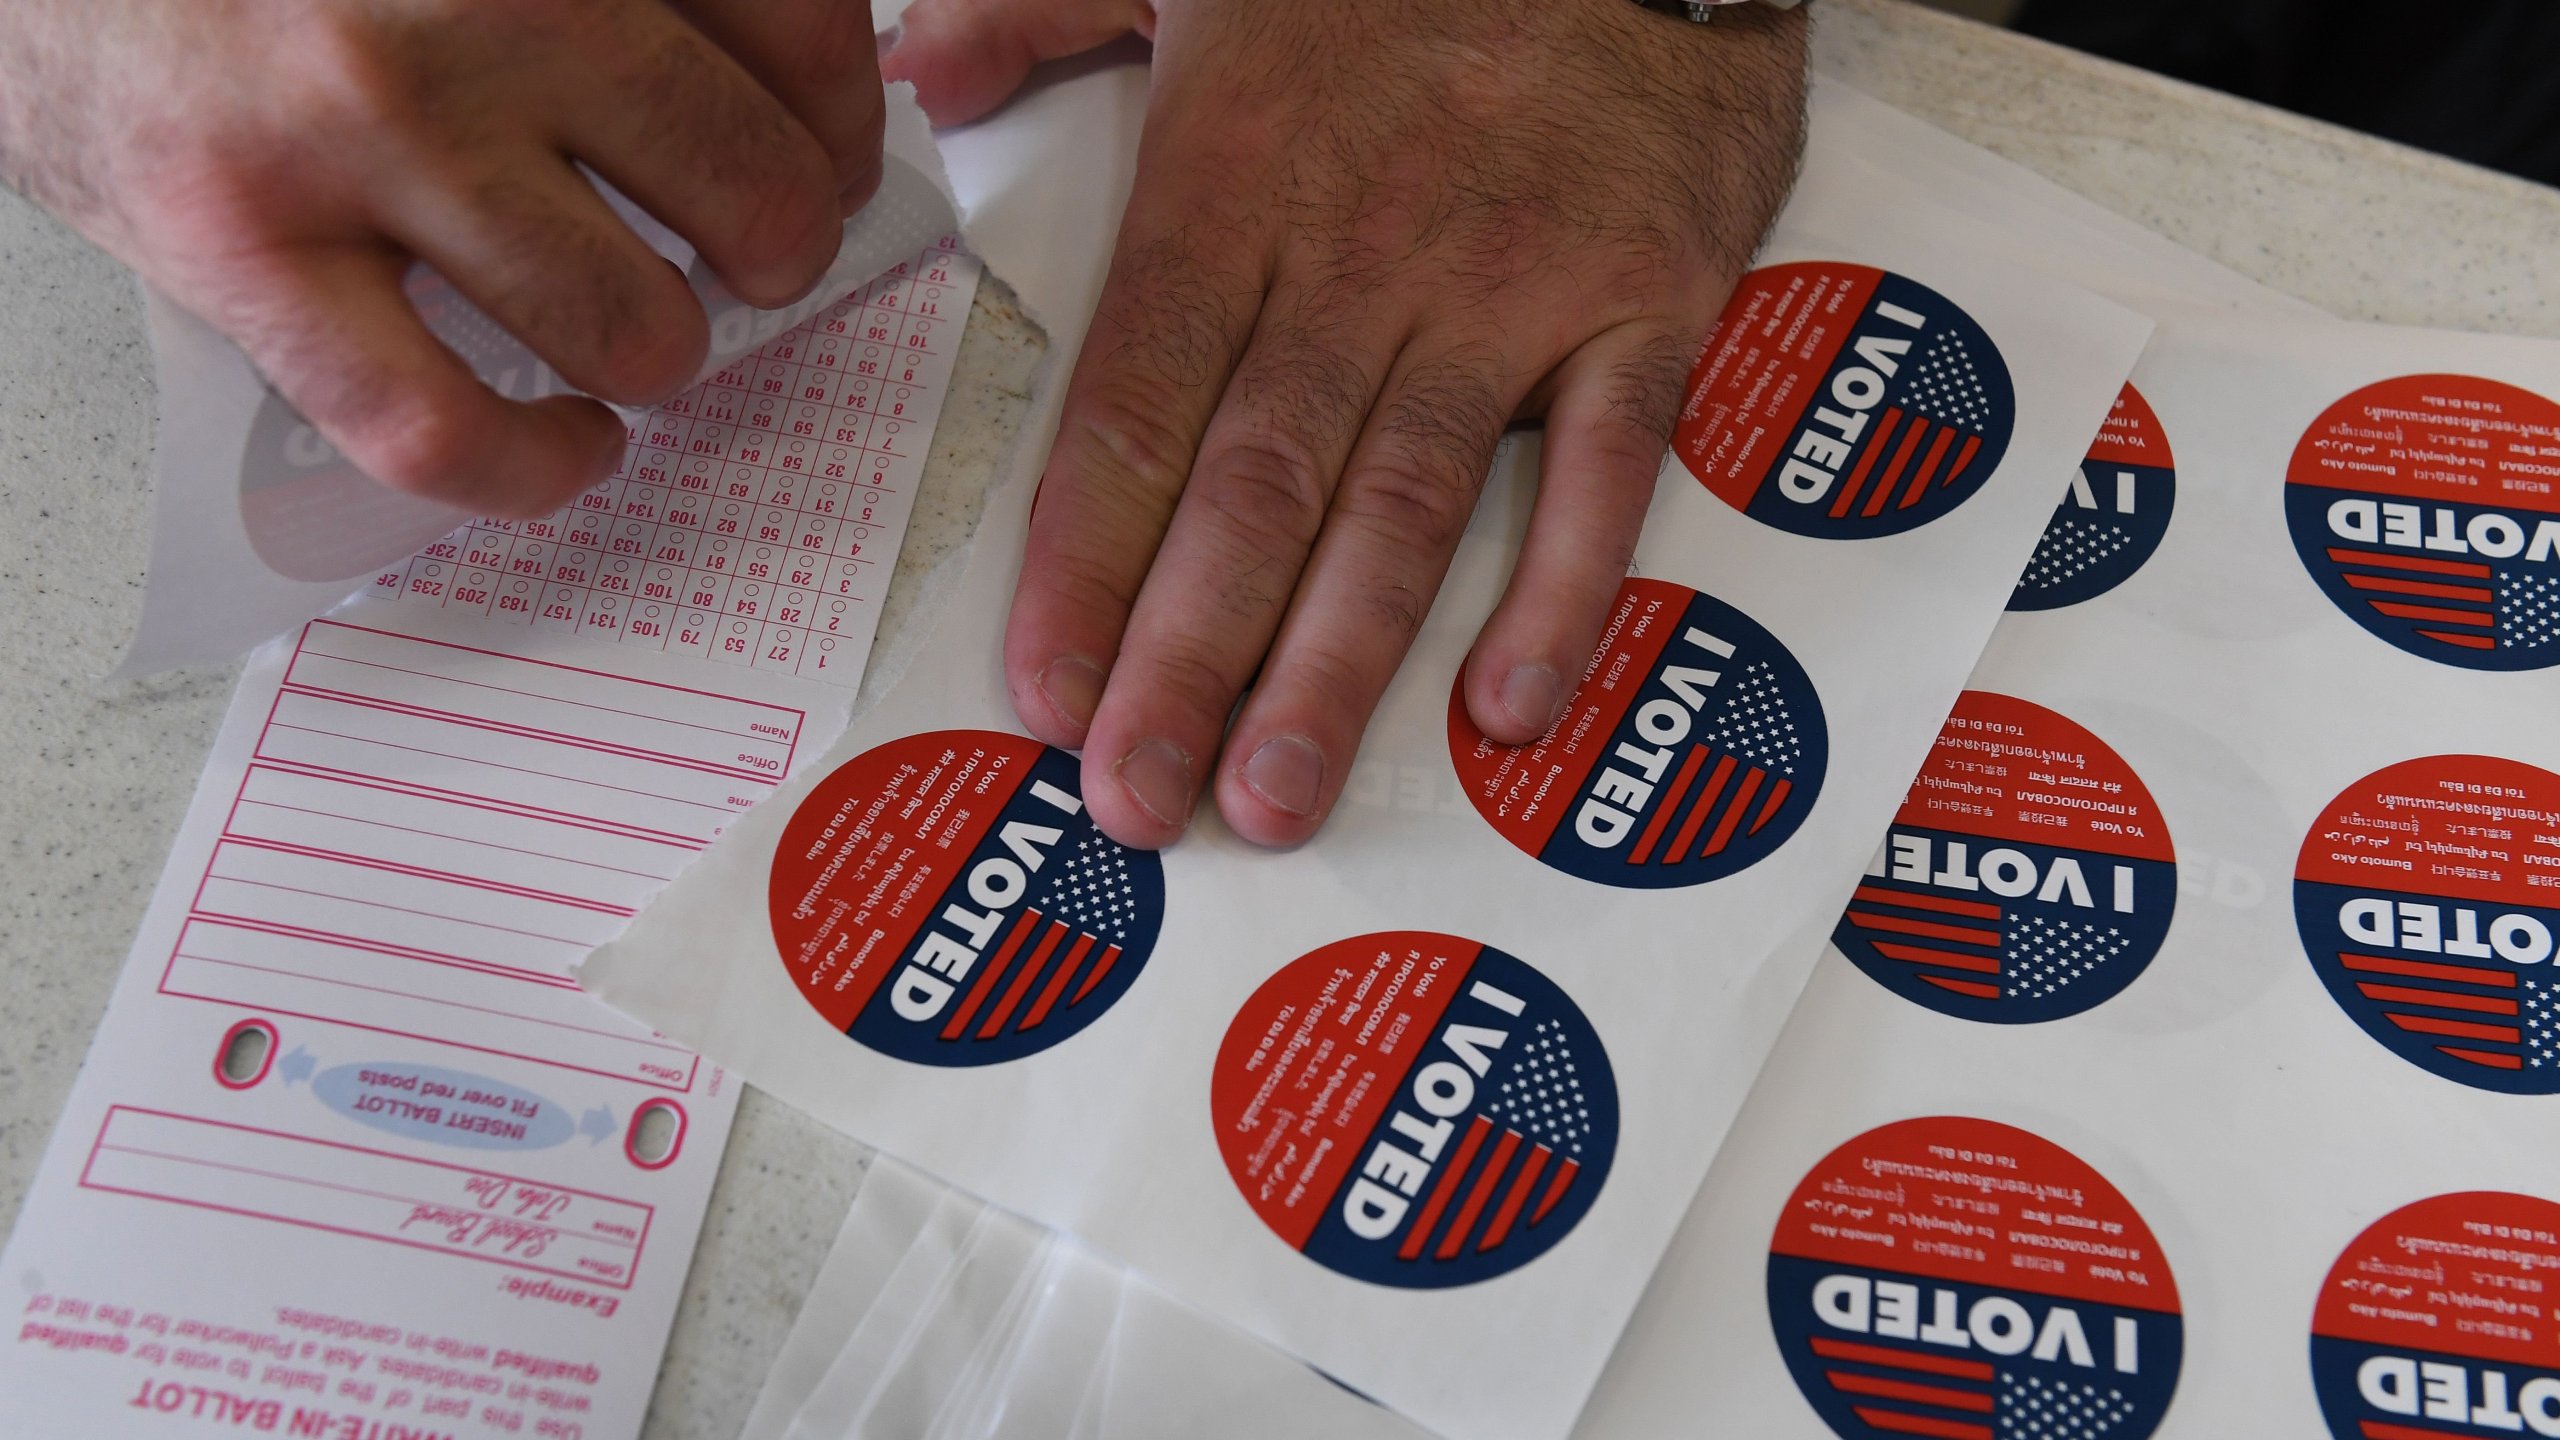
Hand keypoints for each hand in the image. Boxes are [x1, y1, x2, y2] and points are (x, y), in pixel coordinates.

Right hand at [0, 0, 885, 515]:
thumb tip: (796, 98)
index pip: (801, 29)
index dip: (841, 120)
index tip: (820, 150)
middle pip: (753, 188)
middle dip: (776, 247)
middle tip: (742, 249)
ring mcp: (354, 125)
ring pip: (635, 326)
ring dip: (657, 353)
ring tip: (625, 324)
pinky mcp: (243, 245)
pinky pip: (444, 428)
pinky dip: (536, 467)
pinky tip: (568, 442)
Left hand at [886, 0, 1807, 848]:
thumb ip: (1044, 9)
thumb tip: (919, 73)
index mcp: (1235, 180)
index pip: (1138, 403)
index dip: (1086, 558)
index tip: (1042, 691)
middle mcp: (1360, 257)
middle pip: (1254, 488)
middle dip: (1185, 658)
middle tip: (1135, 801)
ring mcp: (1506, 290)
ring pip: (1401, 503)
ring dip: (1336, 664)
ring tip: (1276, 798)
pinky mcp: (1640, 303)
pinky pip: (1602, 465)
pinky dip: (1561, 586)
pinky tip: (1505, 706)